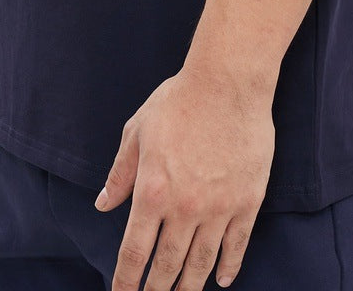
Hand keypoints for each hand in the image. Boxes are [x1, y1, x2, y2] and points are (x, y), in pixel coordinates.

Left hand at [95, 64, 274, 290]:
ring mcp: (219, 207)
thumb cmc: (179, 100)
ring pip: (201, 262)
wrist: (228, 82)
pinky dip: (228, 266)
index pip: (135, 251)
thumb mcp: (138, 131)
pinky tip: (222, 280)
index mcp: (152, 191)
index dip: (126, 280)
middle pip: (167, 265)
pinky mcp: (248, 201)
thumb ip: (121, 173)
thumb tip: (104, 205)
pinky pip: (237, 245)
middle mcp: (184, 207)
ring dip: (189, 287)